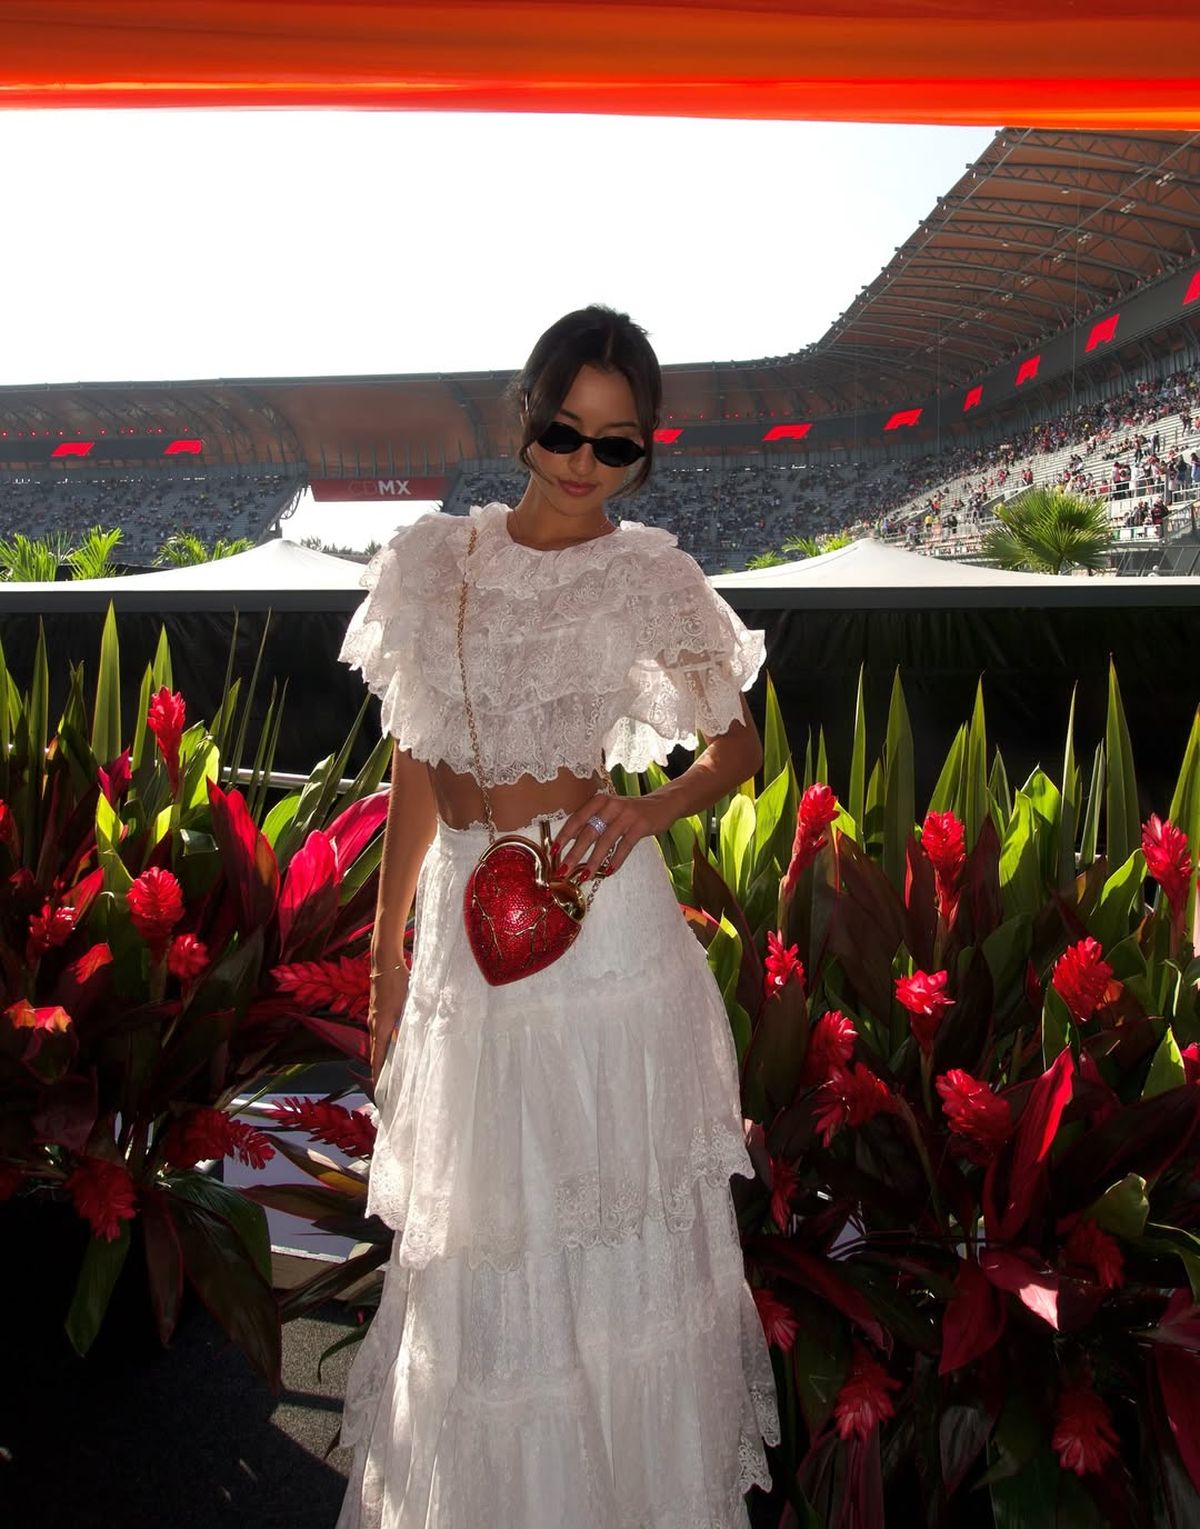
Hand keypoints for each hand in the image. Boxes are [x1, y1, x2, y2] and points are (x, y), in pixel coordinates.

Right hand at [369, 965, 408, 1091]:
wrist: (384, 963)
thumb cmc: (399, 982)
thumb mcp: (409, 1003)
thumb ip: (411, 1023)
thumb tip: (414, 1040)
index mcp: (382, 1025)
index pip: (378, 1055)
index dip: (378, 1072)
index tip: (379, 1087)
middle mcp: (374, 1024)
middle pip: (374, 1052)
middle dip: (378, 1069)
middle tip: (384, 1086)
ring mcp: (372, 1017)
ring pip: (375, 1043)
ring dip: (379, 1057)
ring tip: (386, 1072)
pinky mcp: (375, 1011)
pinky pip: (376, 1034)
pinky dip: (380, 1045)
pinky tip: (388, 1048)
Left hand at [553, 792, 668, 880]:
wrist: (663, 804)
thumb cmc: (630, 811)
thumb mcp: (610, 810)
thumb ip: (593, 822)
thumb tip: (571, 844)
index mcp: (599, 801)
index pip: (576, 819)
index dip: (564, 836)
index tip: (553, 852)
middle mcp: (610, 806)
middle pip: (588, 832)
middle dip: (574, 854)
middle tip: (563, 871)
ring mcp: (626, 815)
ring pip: (605, 842)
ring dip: (593, 861)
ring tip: (584, 876)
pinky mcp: (641, 825)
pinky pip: (625, 846)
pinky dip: (616, 860)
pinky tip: (608, 872)